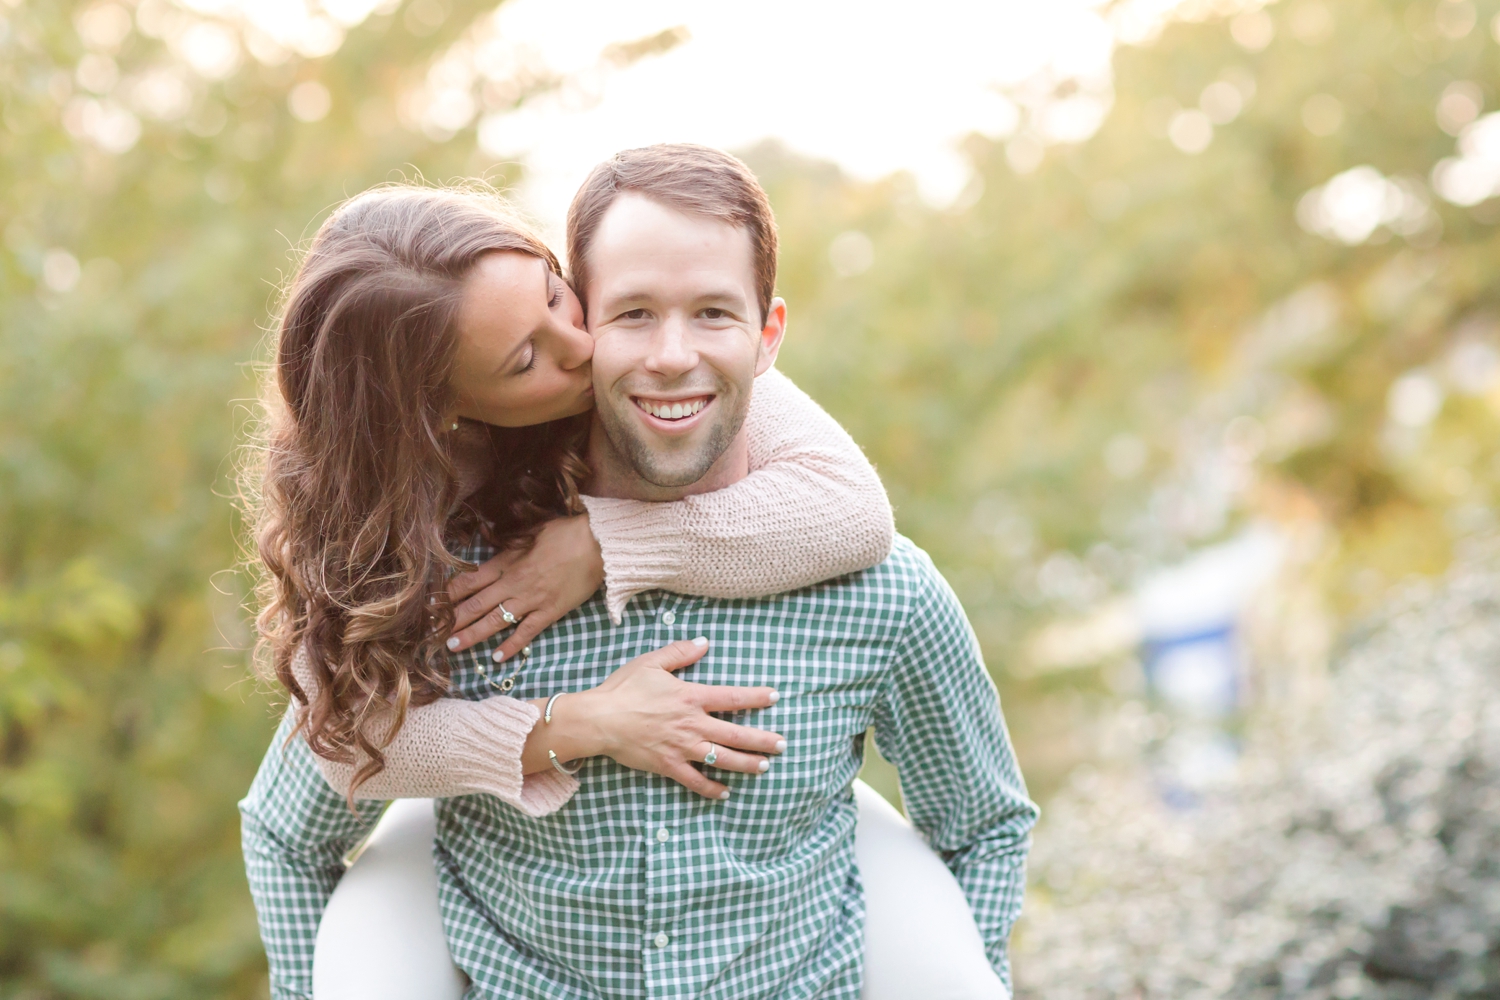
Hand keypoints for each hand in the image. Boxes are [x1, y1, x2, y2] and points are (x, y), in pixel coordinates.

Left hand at [447, 514, 604, 659]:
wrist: (597, 544)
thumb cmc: (565, 533)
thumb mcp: (530, 531)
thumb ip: (508, 543)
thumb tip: (489, 540)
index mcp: (507, 562)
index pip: (470, 580)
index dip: (450, 593)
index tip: (433, 603)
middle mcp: (514, 583)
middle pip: (477, 604)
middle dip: (453, 619)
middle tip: (433, 634)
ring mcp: (532, 600)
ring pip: (496, 621)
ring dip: (473, 634)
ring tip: (454, 646)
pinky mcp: (550, 612)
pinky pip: (526, 632)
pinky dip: (512, 645)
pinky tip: (497, 657)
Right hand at [548, 639, 786, 800]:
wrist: (600, 719)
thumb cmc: (624, 688)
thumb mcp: (652, 662)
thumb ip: (681, 652)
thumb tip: (705, 642)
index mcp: (691, 696)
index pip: (733, 697)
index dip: (757, 697)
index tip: (775, 697)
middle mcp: (693, 723)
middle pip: (737, 734)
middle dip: (763, 740)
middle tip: (783, 744)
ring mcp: (683, 747)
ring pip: (723, 759)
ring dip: (747, 764)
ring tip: (765, 767)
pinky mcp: (669, 766)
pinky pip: (696, 781)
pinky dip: (712, 788)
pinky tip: (726, 792)